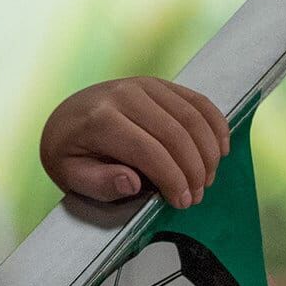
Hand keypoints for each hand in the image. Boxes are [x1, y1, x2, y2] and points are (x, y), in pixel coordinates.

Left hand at [40, 76, 229, 208]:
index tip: (182, 202)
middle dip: (194, 170)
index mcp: (100, 119)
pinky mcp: (159, 84)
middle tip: (197, 196)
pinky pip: (196, 101)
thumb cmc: (69, 152)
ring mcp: (144, 85)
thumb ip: (100, 183)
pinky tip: (220, 148)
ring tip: (207, 179)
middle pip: (175, 134)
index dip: (172, 179)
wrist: (65, 117)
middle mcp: (124, 95)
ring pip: (191, 117)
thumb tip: (132, 182)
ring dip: (207, 151)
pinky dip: (214, 124)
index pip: (148, 151)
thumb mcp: (70, 175)